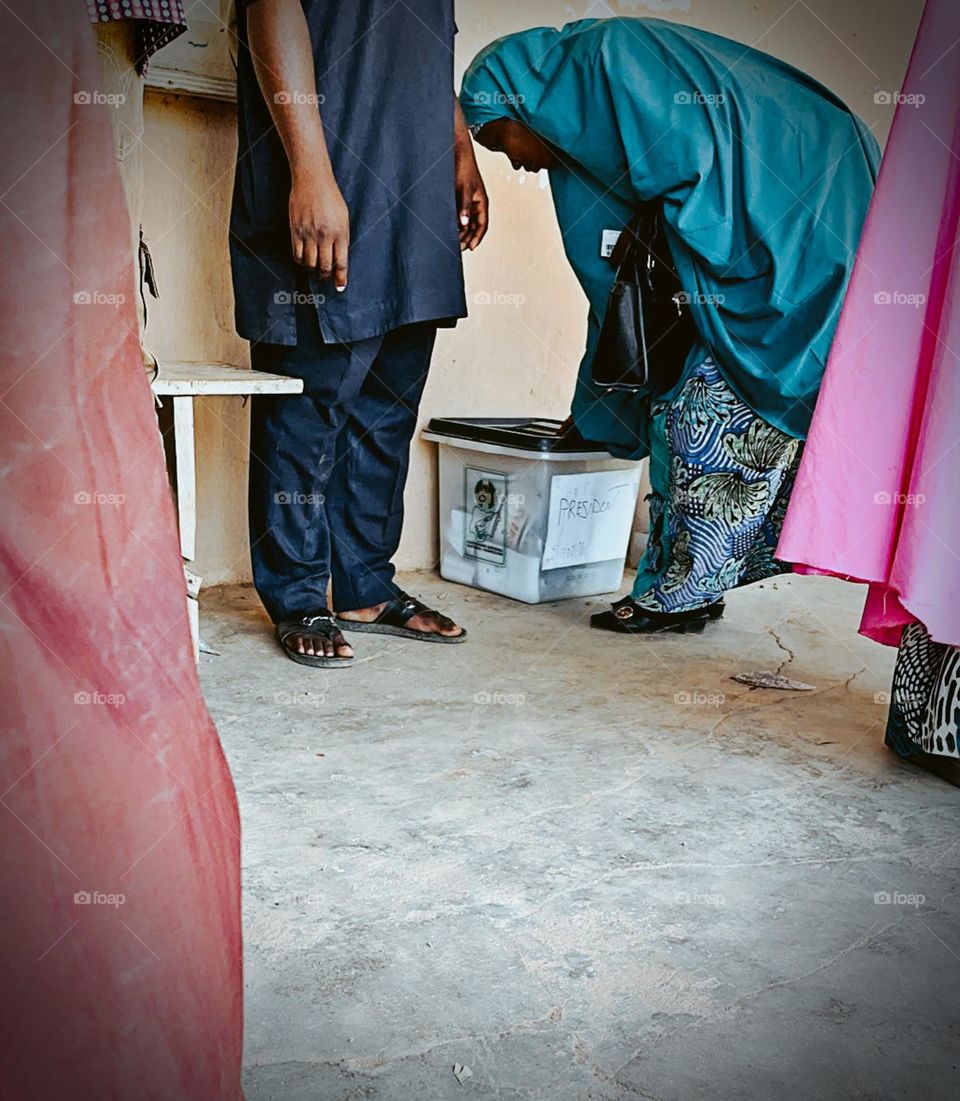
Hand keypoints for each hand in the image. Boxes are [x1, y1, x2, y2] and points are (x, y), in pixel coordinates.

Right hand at [289, 168, 349, 289]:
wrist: (312, 180)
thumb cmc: (330, 198)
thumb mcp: (343, 218)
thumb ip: (342, 238)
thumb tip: (339, 259)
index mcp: (340, 233)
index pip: (341, 262)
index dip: (340, 278)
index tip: (340, 287)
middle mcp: (324, 235)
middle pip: (325, 266)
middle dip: (325, 276)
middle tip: (325, 277)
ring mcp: (309, 233)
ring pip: (310, 263)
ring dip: (313, 269)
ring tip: (315, 268)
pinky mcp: (296, 230)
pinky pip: (297, 254)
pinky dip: (301, 261)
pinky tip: (304, 260)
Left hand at [455, 141, 488, 251]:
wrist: (456, 153)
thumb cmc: (464, 166)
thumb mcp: (465, 189)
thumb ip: (464, 206)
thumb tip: (463, 222)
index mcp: (482, 202)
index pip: (482, 224)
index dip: (478, 237)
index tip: (471, 247)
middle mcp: (475, 204)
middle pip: (474, 226)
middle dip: (468, 238)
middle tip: (460, 247)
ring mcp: (467, 202)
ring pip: (466, 222)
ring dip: (461, 232)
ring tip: (454, 241)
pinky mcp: (458, 199)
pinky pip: (458, 215)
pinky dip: (455, 223)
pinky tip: (449, 228)